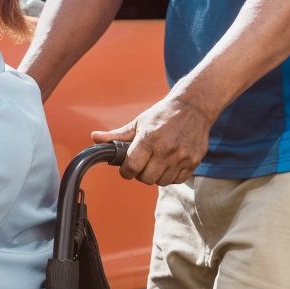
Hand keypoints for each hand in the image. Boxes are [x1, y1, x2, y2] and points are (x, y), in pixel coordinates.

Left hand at [97, 93, 211, 185]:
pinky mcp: (193, 162)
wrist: (194, 107)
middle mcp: (166, 150)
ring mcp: (181, 157)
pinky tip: (169, 163)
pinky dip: (171, 175)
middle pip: (146, 178)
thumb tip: (95, 138)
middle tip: (142, 164)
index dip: (126, 171)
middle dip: (140, 174)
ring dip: (156, 175)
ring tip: (156, 162)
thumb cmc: (164, 114)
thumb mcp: (139, 122)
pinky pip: (177, 180)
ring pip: (162, 181)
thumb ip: (117, 135)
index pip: (131, 167)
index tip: (127, 167)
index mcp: (149, 139)